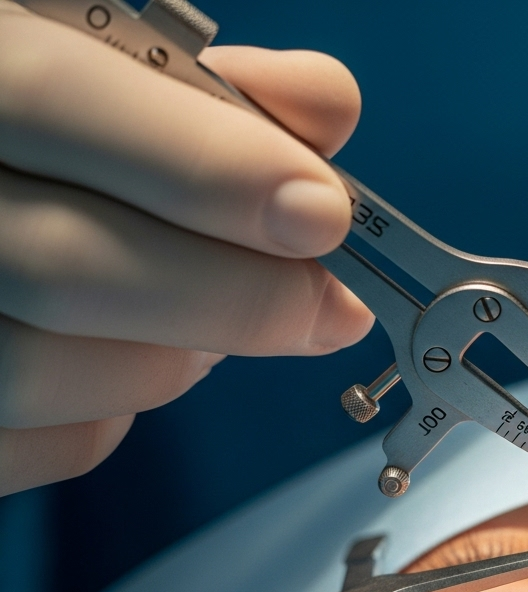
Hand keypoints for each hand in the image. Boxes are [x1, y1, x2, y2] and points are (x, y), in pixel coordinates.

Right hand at [0, 1, 372, 495]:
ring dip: (182, 354)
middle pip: (65, 265)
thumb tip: (324, 110)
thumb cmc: (57, 143)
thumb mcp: (115, 71)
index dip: (207, 164)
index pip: (56, 98)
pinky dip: (122, 407)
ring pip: (55, 371)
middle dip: (238, 295)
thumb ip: (218, 89)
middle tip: (330, 304)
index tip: (322, 214)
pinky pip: (54, 441)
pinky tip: (135, 350)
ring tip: (218, 312)